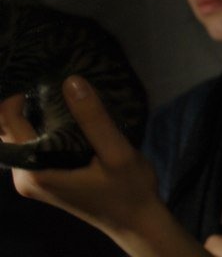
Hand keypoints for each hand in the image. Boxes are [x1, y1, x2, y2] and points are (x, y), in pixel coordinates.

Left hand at [0, 76, 204, 256]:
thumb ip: (94, 119)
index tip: (40, 71)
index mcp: (36, 171)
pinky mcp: (43, 179)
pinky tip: (56, 110)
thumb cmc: (129, 189)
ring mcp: (32, 180)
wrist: (136, 222)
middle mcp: (25, 177)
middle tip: (45, 75)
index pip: (9, 123)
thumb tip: (71, 80)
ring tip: (51, 88)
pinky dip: (35, 126)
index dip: (16, 95)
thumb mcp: (117, 152)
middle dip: (18, 101)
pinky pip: (28, 146)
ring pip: (15, 138)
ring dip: (26, 113)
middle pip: (5, 130)